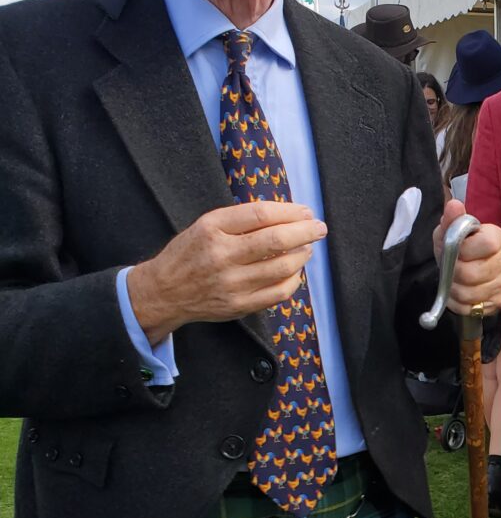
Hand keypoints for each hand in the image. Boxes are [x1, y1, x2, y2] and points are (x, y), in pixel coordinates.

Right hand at [128, 201, 326, 343]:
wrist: (164, 292)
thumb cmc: (190, 253)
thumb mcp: (206, 225)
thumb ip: (240, 219)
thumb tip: (286, 214)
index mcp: (212, 228)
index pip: (260, 214)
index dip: (290, 212)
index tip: (305, 211)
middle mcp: (222, 255)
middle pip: (276, 240)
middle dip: (305, 232)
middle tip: (319, 228)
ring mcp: (231, 283)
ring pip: (282, 267)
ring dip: (302, 255)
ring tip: (307, 248)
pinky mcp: (239, 305)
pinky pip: (278, 293)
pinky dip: (294, 280)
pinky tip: (295, 271)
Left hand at [434, 198, 500, 315]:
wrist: (464, 267)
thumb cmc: (457, 247)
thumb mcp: (449, 231)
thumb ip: (451, 219)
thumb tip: (454, 205)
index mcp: (497, 237)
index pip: (486, 244)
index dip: (464, 250)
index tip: (454, 249)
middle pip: (474, 274)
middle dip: (453, 274)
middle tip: (449, 269)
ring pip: (471, 294)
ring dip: (454, 290)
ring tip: (452, 282)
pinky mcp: (498, 301)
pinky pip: (472, 308)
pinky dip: (458, 304)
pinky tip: (457, 294)